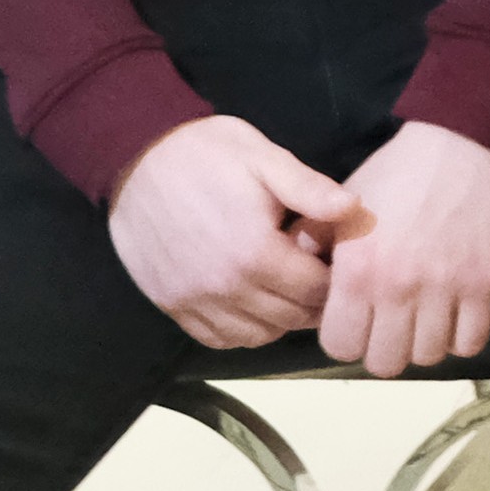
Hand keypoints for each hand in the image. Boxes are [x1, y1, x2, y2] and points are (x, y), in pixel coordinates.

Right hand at [109, 115, 348, 350]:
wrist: (135, 155)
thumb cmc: (205, 152)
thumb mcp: (263, 158)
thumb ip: (310, 188)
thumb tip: (354, 209)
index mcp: (255, 252)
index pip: (317, 290)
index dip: (334, 277)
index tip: (331, 259)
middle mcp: (225, 287)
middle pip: (291, 318)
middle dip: (312, 300)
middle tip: (313, 273)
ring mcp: (194, 300)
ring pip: (257, 335)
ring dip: (279, 319)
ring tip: (284, 289)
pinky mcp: (171, 304)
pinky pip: (218, 338)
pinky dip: (241, 329)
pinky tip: (249, 303)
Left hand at [312, 119, 489, 378]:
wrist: (459, 144)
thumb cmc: (394, 176)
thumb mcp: (339, 208)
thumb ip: (312, 247)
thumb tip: (292, 281)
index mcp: (356, 271)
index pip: (339, 347)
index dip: (347, 337)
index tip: (358, 321)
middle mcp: (397, 287)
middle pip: (385, 364)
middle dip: (384, 348)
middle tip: (391, 324)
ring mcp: (444, 289)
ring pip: (429, 357)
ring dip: (424, 342)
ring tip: (424, 317)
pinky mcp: (484, 285)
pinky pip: (471, 344)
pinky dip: (461, 337)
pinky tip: (454, 314)